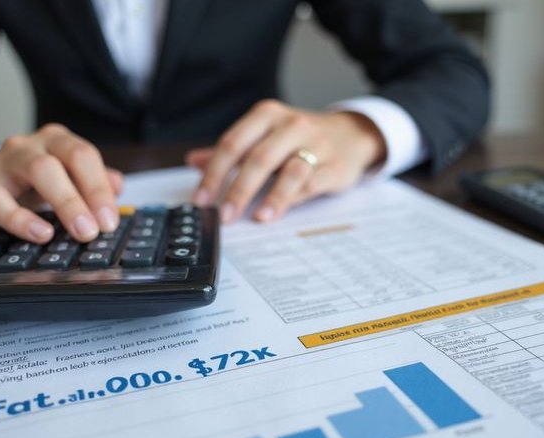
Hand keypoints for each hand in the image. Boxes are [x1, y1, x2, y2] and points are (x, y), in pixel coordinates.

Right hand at [0, 124, 123, 242]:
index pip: (85, 156)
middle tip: (101, 227)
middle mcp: (30, 146)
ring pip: (39, 170)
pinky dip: (21, 219)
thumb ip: (92, 182)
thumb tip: (118, 186)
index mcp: (56, 142)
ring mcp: (3, 164)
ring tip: (82, 232)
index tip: (111, 220)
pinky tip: (40, 234)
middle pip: (67, 158)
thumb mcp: (61, 181)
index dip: (102, 188)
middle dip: (90, 193)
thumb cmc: (24, 185)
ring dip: (67, 202)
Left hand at [187, 99, 385, 222]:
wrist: (351, 134)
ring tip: (254, 217)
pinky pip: (311, 184)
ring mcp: (316, 145)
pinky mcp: (334, 167)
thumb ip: (232, 149)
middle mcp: (291, 126)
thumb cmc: (299, 137)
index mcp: (267, 115)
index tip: (201, 198)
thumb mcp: (264, 135)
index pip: (233, 143)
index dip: (214, 173)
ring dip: (269, 197)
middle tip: (224, 215)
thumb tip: (193, 161)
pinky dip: (291, 200)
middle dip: (238, 190)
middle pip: (259, 158)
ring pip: (289, 171)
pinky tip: (274, 214)